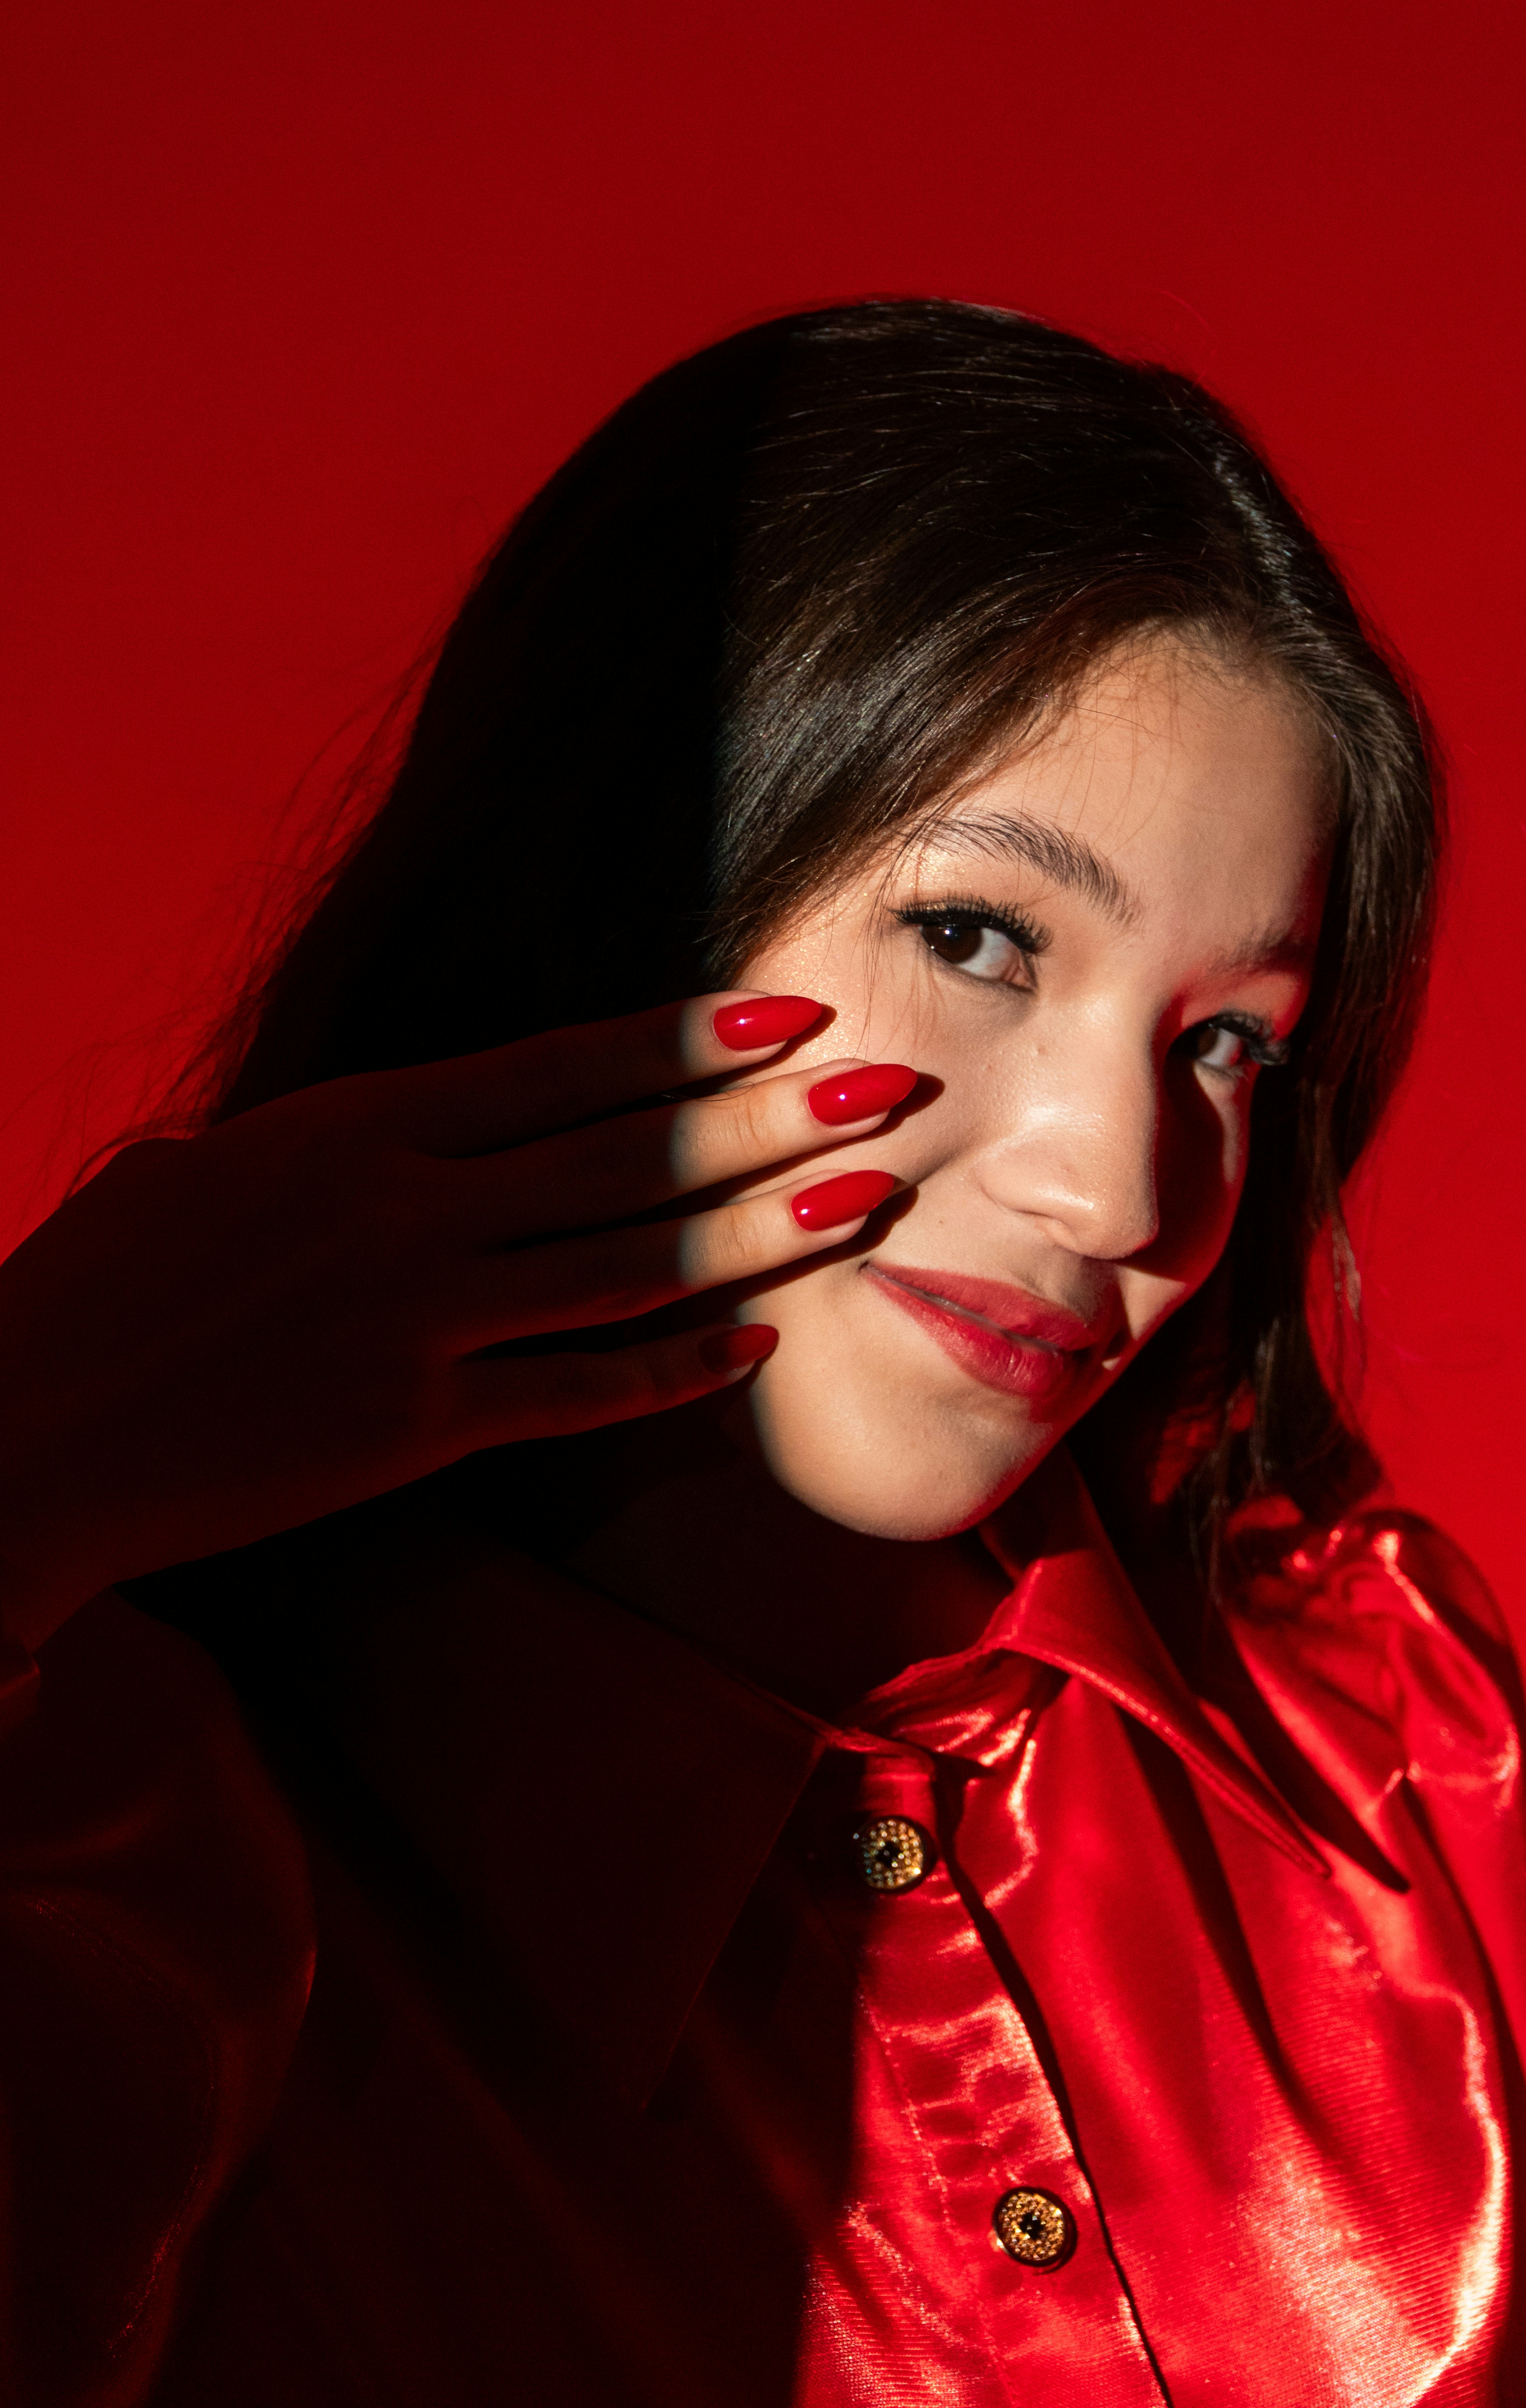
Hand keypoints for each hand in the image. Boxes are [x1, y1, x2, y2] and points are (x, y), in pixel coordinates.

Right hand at [0, 994, 915, 1645]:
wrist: (30, 1430)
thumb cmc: (106, 1287)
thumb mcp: (219, 1170)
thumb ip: (345, 1146)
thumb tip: (430, 1131)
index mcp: (354, 1130)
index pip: (558, 1072)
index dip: (685, 1042)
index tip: (787, 1014)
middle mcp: (402, 1214)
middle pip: (626, 1157)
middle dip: (768, 1118)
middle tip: (887, 1085)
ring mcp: (416, 1326)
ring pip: (630, 1267)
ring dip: (762, 1232)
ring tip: (868, 1198)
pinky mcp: (414, 1431)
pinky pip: (575, 1393)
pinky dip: (671, 1370)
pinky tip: (755, 1343)